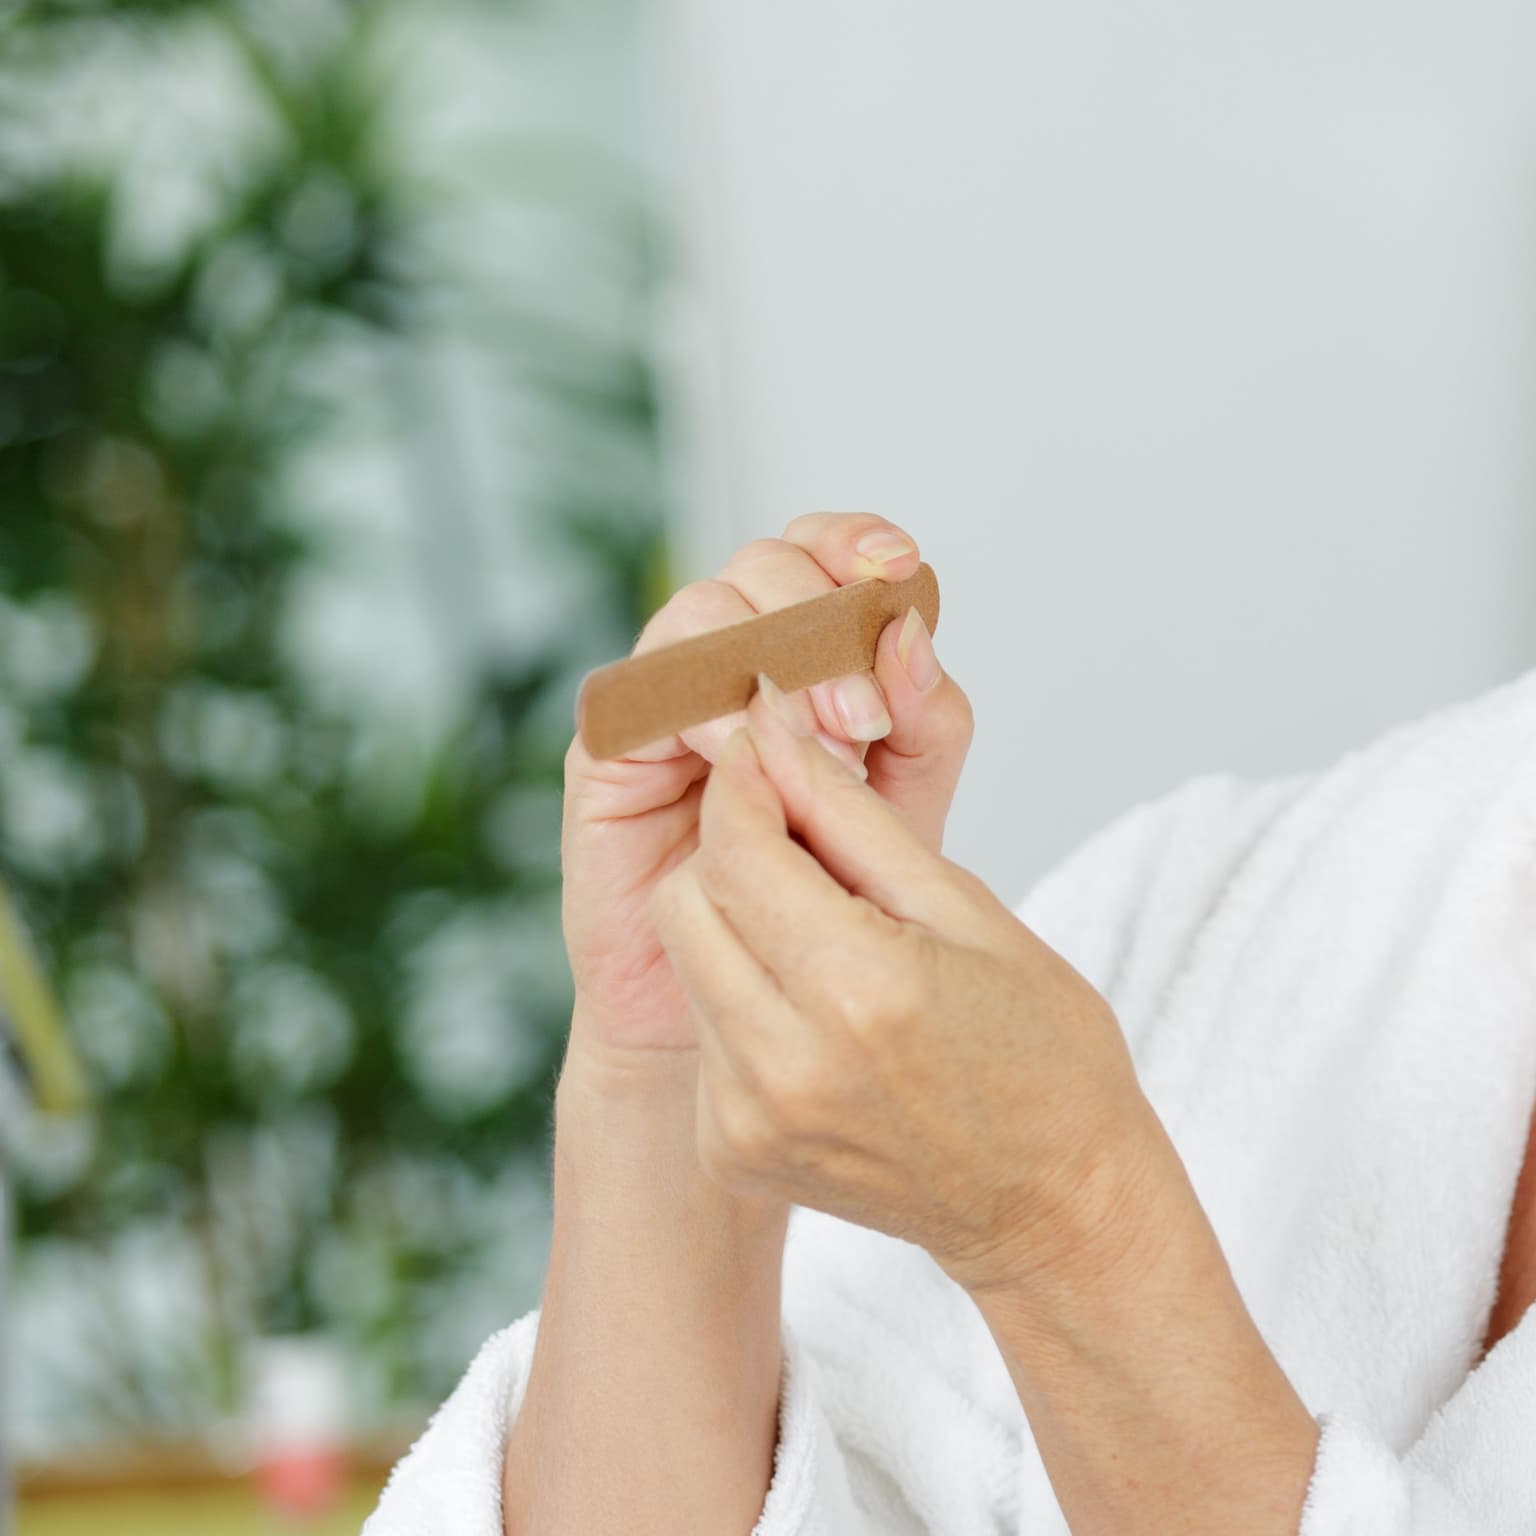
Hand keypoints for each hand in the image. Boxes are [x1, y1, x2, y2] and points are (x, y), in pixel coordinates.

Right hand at [563, 513, 972, 1057]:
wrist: (757, 994)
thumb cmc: (833, 894)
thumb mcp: (909, 800)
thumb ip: (925, 719)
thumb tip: (912, 636)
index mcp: (804, 648)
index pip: (821, 549)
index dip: (857, 541)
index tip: (902, 568)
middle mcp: (730, 655)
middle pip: (765, 565)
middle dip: (826, 621)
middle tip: (871, 711)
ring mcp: (664, 696)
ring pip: (703, 612)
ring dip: (773, 662)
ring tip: (837, 742)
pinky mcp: (610, 752)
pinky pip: (645, 693)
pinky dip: (708, 711)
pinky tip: (756, 762)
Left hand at [653, 680, 1176, 1296]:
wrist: (1052, 1205)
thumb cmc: (1043, 1054)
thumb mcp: (972, 913)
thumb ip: (859, 822)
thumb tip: (780, 735)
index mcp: (860, 989)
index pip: (740, 846)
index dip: (748, 783)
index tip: (775, 754)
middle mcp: (786, 1061)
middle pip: (688, 898)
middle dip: (734, 850)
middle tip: (805, 844)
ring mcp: (749, 1116)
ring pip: (689, 963)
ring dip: (740, 926)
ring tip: (830, 939)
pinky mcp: (730, 1148)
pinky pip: (708, 1032)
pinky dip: (748, 1000)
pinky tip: (823, 1017)